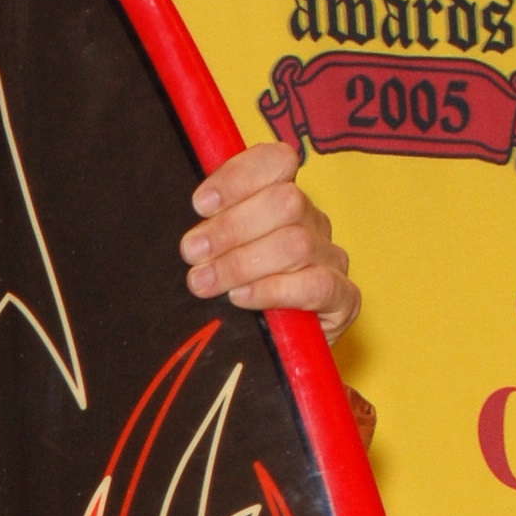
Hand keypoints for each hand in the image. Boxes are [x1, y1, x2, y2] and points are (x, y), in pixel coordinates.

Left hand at [180, 142, 358, 343]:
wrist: (263, 354)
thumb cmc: (227, 295)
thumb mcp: (210, 256)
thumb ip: (202, 230)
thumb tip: (172, 213)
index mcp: (280, 199)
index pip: (277, 161)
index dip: (239, 176)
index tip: (200, 204)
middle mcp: (311, 222)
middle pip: (286, 201)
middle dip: (230, 227)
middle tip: (191, 252)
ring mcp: (330, 259)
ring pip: (296, 243)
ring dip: (241, 262)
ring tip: (204, 283)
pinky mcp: (343, 299)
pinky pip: (317, 285)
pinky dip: (273, 290)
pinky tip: (241, 298)